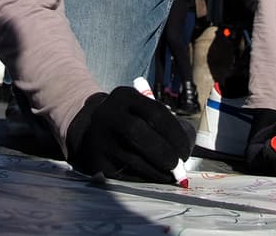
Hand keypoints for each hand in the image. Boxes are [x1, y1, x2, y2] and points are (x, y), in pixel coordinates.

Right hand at [65, 86, 190, 182]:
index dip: (174, 134)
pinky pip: (124, 173)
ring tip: (169, 175)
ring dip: (156, 170)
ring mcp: (99, 138)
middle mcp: (108, 114)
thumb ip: (159, 121)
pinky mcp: (96, 161)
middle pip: (138, 132)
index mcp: (124, 97)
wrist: (90, 130)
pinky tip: (152, 178)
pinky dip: (142, 178)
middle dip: (163, 151)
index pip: (155, 112)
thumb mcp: (138, 109)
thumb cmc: (127, 120)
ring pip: (131, 157)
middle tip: (177, 164)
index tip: (185, 149)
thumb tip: (184, 148)